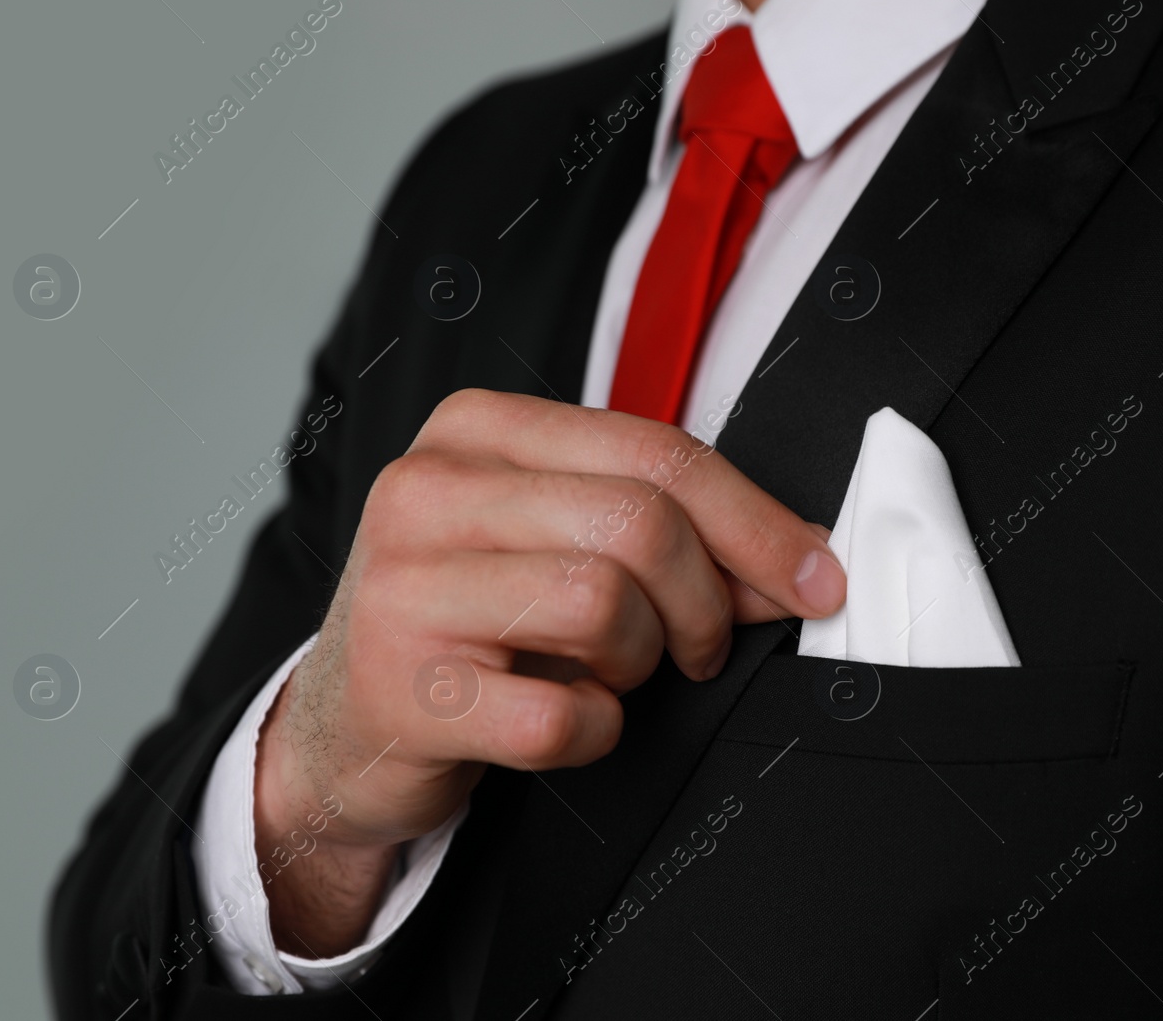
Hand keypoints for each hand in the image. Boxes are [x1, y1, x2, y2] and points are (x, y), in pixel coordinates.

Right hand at [253, 389, 844, 955]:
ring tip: (608, 673)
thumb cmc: (473, 620)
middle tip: (698, 649)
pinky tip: (562, 720)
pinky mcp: (402, 692)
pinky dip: (594, 732)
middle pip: (640, 523)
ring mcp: (404, 589)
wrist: (346, 725)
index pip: (655, 451)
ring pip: (606, 606)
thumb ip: (663, 526)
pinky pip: (563, 717)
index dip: (757, 522)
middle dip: (705, 602)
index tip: (816, 578)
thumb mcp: (553, 541)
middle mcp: (427, 490)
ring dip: (641, 662)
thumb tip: (801, 559)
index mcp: (476, 430)